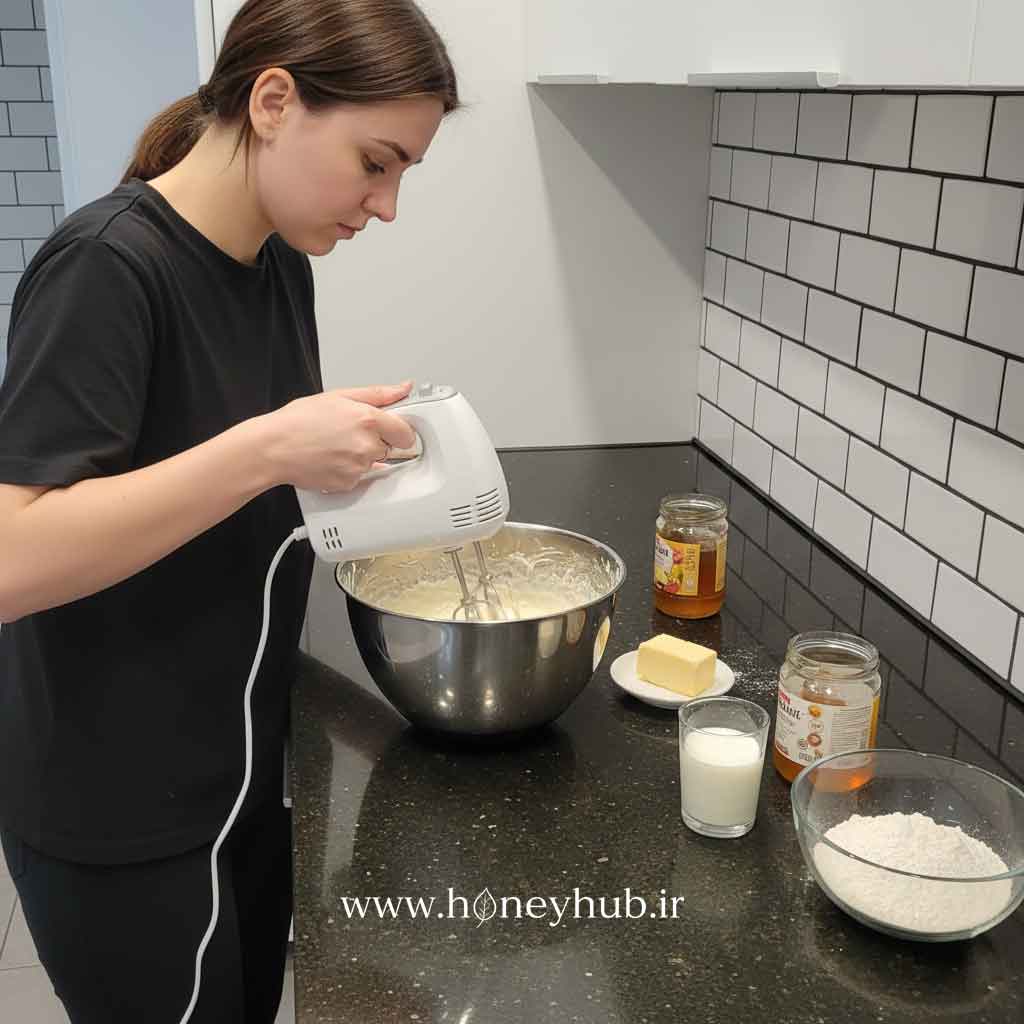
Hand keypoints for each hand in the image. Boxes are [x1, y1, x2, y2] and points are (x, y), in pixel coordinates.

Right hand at [262, 381, 417, 492]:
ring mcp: (358, 467)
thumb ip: (378, 394)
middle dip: (376, 440)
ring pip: (373, 462)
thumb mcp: (339, 396)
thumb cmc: (298, 421)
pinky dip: (349, 469)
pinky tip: (330, 458)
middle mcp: (366, 446)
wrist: (273, 448)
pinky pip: (359, 476)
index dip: (399, 430)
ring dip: (361, 455)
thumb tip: (403, 388)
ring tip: (334, 444)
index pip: (406, 432)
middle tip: (349, 432)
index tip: (392, 428)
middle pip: (389, 447)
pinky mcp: (349, 483)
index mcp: (368, 420)